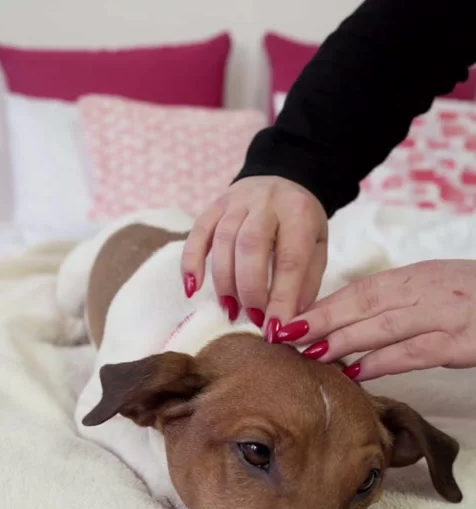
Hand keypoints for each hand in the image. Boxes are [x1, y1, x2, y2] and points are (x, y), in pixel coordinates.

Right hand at [181, 176, 327, 327]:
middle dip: (249, 289)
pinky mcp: (214, 205)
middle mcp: (267, 202)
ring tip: (230, 309)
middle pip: (250, 247)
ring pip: (223, 241)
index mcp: (299, 214)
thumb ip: (305, 283)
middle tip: (252, 318)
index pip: (290, 260)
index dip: (281, 299)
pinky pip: (197, 232)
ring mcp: (237, 201)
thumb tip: (287, 323)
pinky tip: (192, 288)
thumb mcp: (317, 248)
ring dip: (224, 282)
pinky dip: (191, 262)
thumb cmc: (301, 224)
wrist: (285, 178)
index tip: (275, 330)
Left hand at [272, 260, 475, 379]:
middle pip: (361, 304)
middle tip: (281, 339)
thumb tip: (351, 330)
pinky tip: (355, 371)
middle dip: (318, 321)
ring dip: (341, 340)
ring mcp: (446, 313)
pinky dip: (382, 360)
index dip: (320, 307)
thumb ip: (397, 307)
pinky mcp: (464, 340)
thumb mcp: (435, 294)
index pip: (358, 291)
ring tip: (307, 355)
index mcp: (416, 277)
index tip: (287, 322)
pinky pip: (415, 350)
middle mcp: (427, 290)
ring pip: (382, 325)